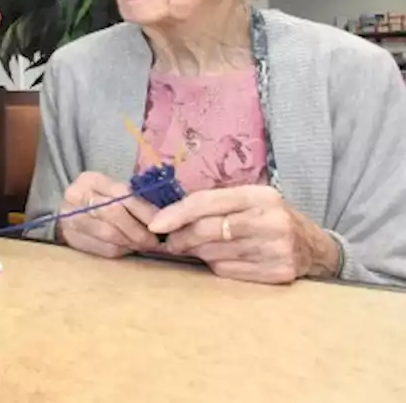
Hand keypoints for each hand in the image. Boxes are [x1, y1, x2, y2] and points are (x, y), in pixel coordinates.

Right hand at [58, 171, 160, 258]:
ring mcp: (70, 218)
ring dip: (133, 242)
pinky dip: (122, 251)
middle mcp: (76, 195)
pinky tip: (130, 249)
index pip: (122, 193)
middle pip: (114, 212)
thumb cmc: (98, 201)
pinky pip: (103, 249)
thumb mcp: (111, 191)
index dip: (145, 210)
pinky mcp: (71, 239)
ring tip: (146, 245)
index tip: (163, 222)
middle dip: (139, 229)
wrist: (67, 214)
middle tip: (155, 241)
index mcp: (91, 179)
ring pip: (109, 233)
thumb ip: (132, 199)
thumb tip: (164, 217)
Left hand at [149, 186, 341, 283]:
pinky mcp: (278, 273)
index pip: (207, 201)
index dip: (177, 213)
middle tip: (171, 241)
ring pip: (214, 254)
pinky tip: (223, 259)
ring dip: (198, 253)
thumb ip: (214, 204)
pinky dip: (217, 266)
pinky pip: (228, 271)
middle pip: (207, 230)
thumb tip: (166, 216)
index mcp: (260, 195)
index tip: (155, 224)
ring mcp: (276, 248)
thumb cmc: (269, 218)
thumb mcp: (249, 201)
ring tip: (200, 248)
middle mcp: (270, 220)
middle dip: (181, 238)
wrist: (314, 247)